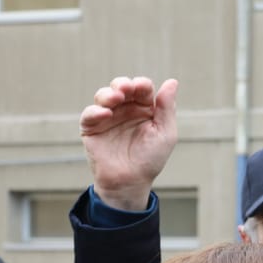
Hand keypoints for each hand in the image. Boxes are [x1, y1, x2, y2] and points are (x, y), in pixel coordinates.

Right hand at [79, 76, 178, 211]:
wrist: (131, 181)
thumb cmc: (151, 158)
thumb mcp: (165, 133)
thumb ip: (167, 108)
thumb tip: (172, 82)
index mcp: (144, 109)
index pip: (142, 88)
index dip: (141, 84)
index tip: (143, 88)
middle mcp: (125, 110)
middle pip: (120, 87)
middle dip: (122, 84)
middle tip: (126, 89)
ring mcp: (107, 117)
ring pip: (103, 96)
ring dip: (108, 93)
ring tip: (116, 98)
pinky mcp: (92, 128)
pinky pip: (89, 114)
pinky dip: (96, 111)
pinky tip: (106, 114)